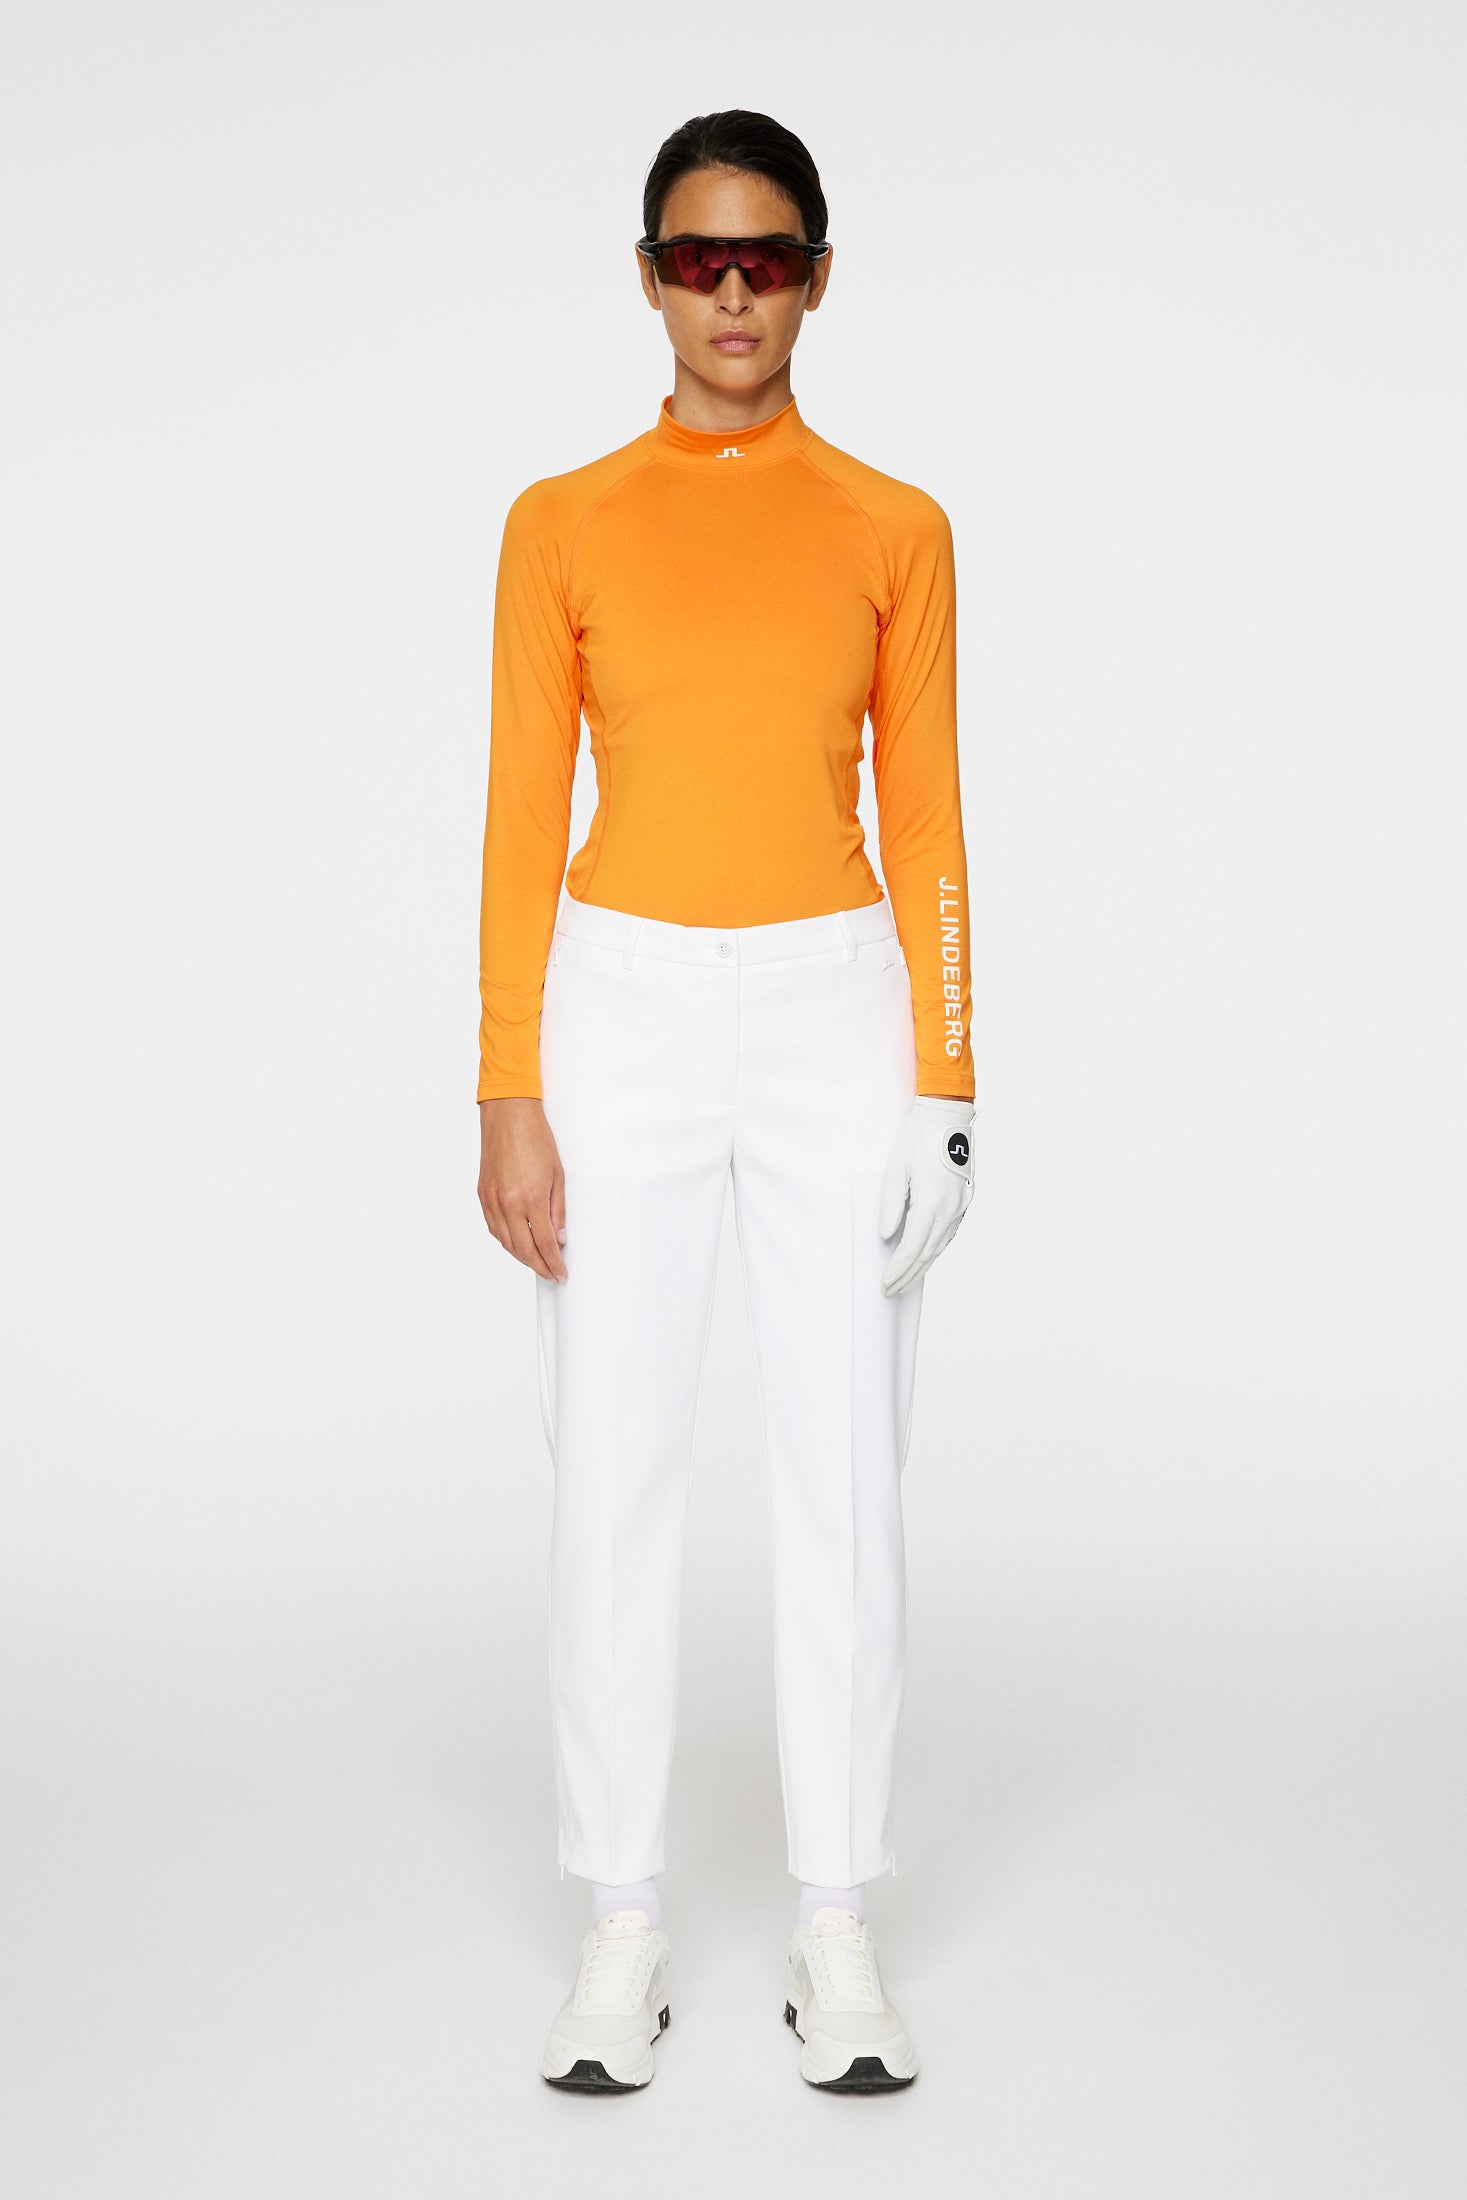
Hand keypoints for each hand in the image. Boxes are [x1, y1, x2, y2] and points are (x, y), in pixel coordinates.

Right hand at [478, 1098, 568, 1280]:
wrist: (508, 1115)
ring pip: (505, 1242)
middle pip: (523, 1250)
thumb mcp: (558, 1176)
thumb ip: (557, 1210)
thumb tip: (559, 1238)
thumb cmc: (536, 1139)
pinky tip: (517, 1244)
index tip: (561, 1273)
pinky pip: (493, 1228)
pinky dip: (506, 1240)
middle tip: (551, 1274)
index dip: (554, 1263)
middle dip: (539, 1266)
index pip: (545, 1243)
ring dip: (522, 1257)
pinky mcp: (482, 1194)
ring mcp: (491, 1199)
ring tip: (537, 1263)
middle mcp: (507, 1203)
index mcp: (530, 1198)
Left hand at [878, 1096, 974, 1295]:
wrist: (947, 1114)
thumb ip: (891, 1204)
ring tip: (906, 1281)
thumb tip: (886, 1236)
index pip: (912, 1247)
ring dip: (923, 1265)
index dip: (898, 1269)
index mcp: (931, 1201)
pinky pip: (949, 1232)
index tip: (885, 1284)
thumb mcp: (895, 1168)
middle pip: (927, 1252)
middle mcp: (950, 1208)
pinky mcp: (964, 1199)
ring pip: (940, 1245)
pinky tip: (925, 1257)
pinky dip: (935, 1248)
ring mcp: (961, 1204)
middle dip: (908, 1275)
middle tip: (891, 1291)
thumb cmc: (917, 1138)